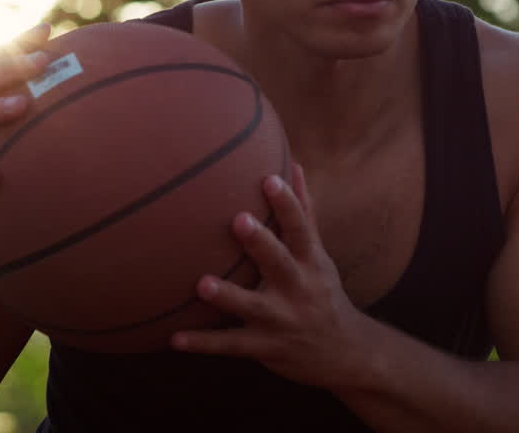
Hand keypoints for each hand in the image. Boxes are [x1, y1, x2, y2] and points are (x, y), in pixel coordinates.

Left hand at [171, 164, 377, 390]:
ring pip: (253, 307)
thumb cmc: (322, 292)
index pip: (300, 229)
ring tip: (201, 283)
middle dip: (262, 243)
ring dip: (228, 296)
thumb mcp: (319, 255)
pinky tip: (174, 339)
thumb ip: (304, 213)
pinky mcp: (266, 347)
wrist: (344, 353)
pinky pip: (232, 345)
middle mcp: (299, 289)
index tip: (270, 179)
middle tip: (239, 219)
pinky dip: (204, 343)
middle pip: (280, 263)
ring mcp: (282, 321)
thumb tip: (293, 166)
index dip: (287, 204)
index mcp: (311, 262)